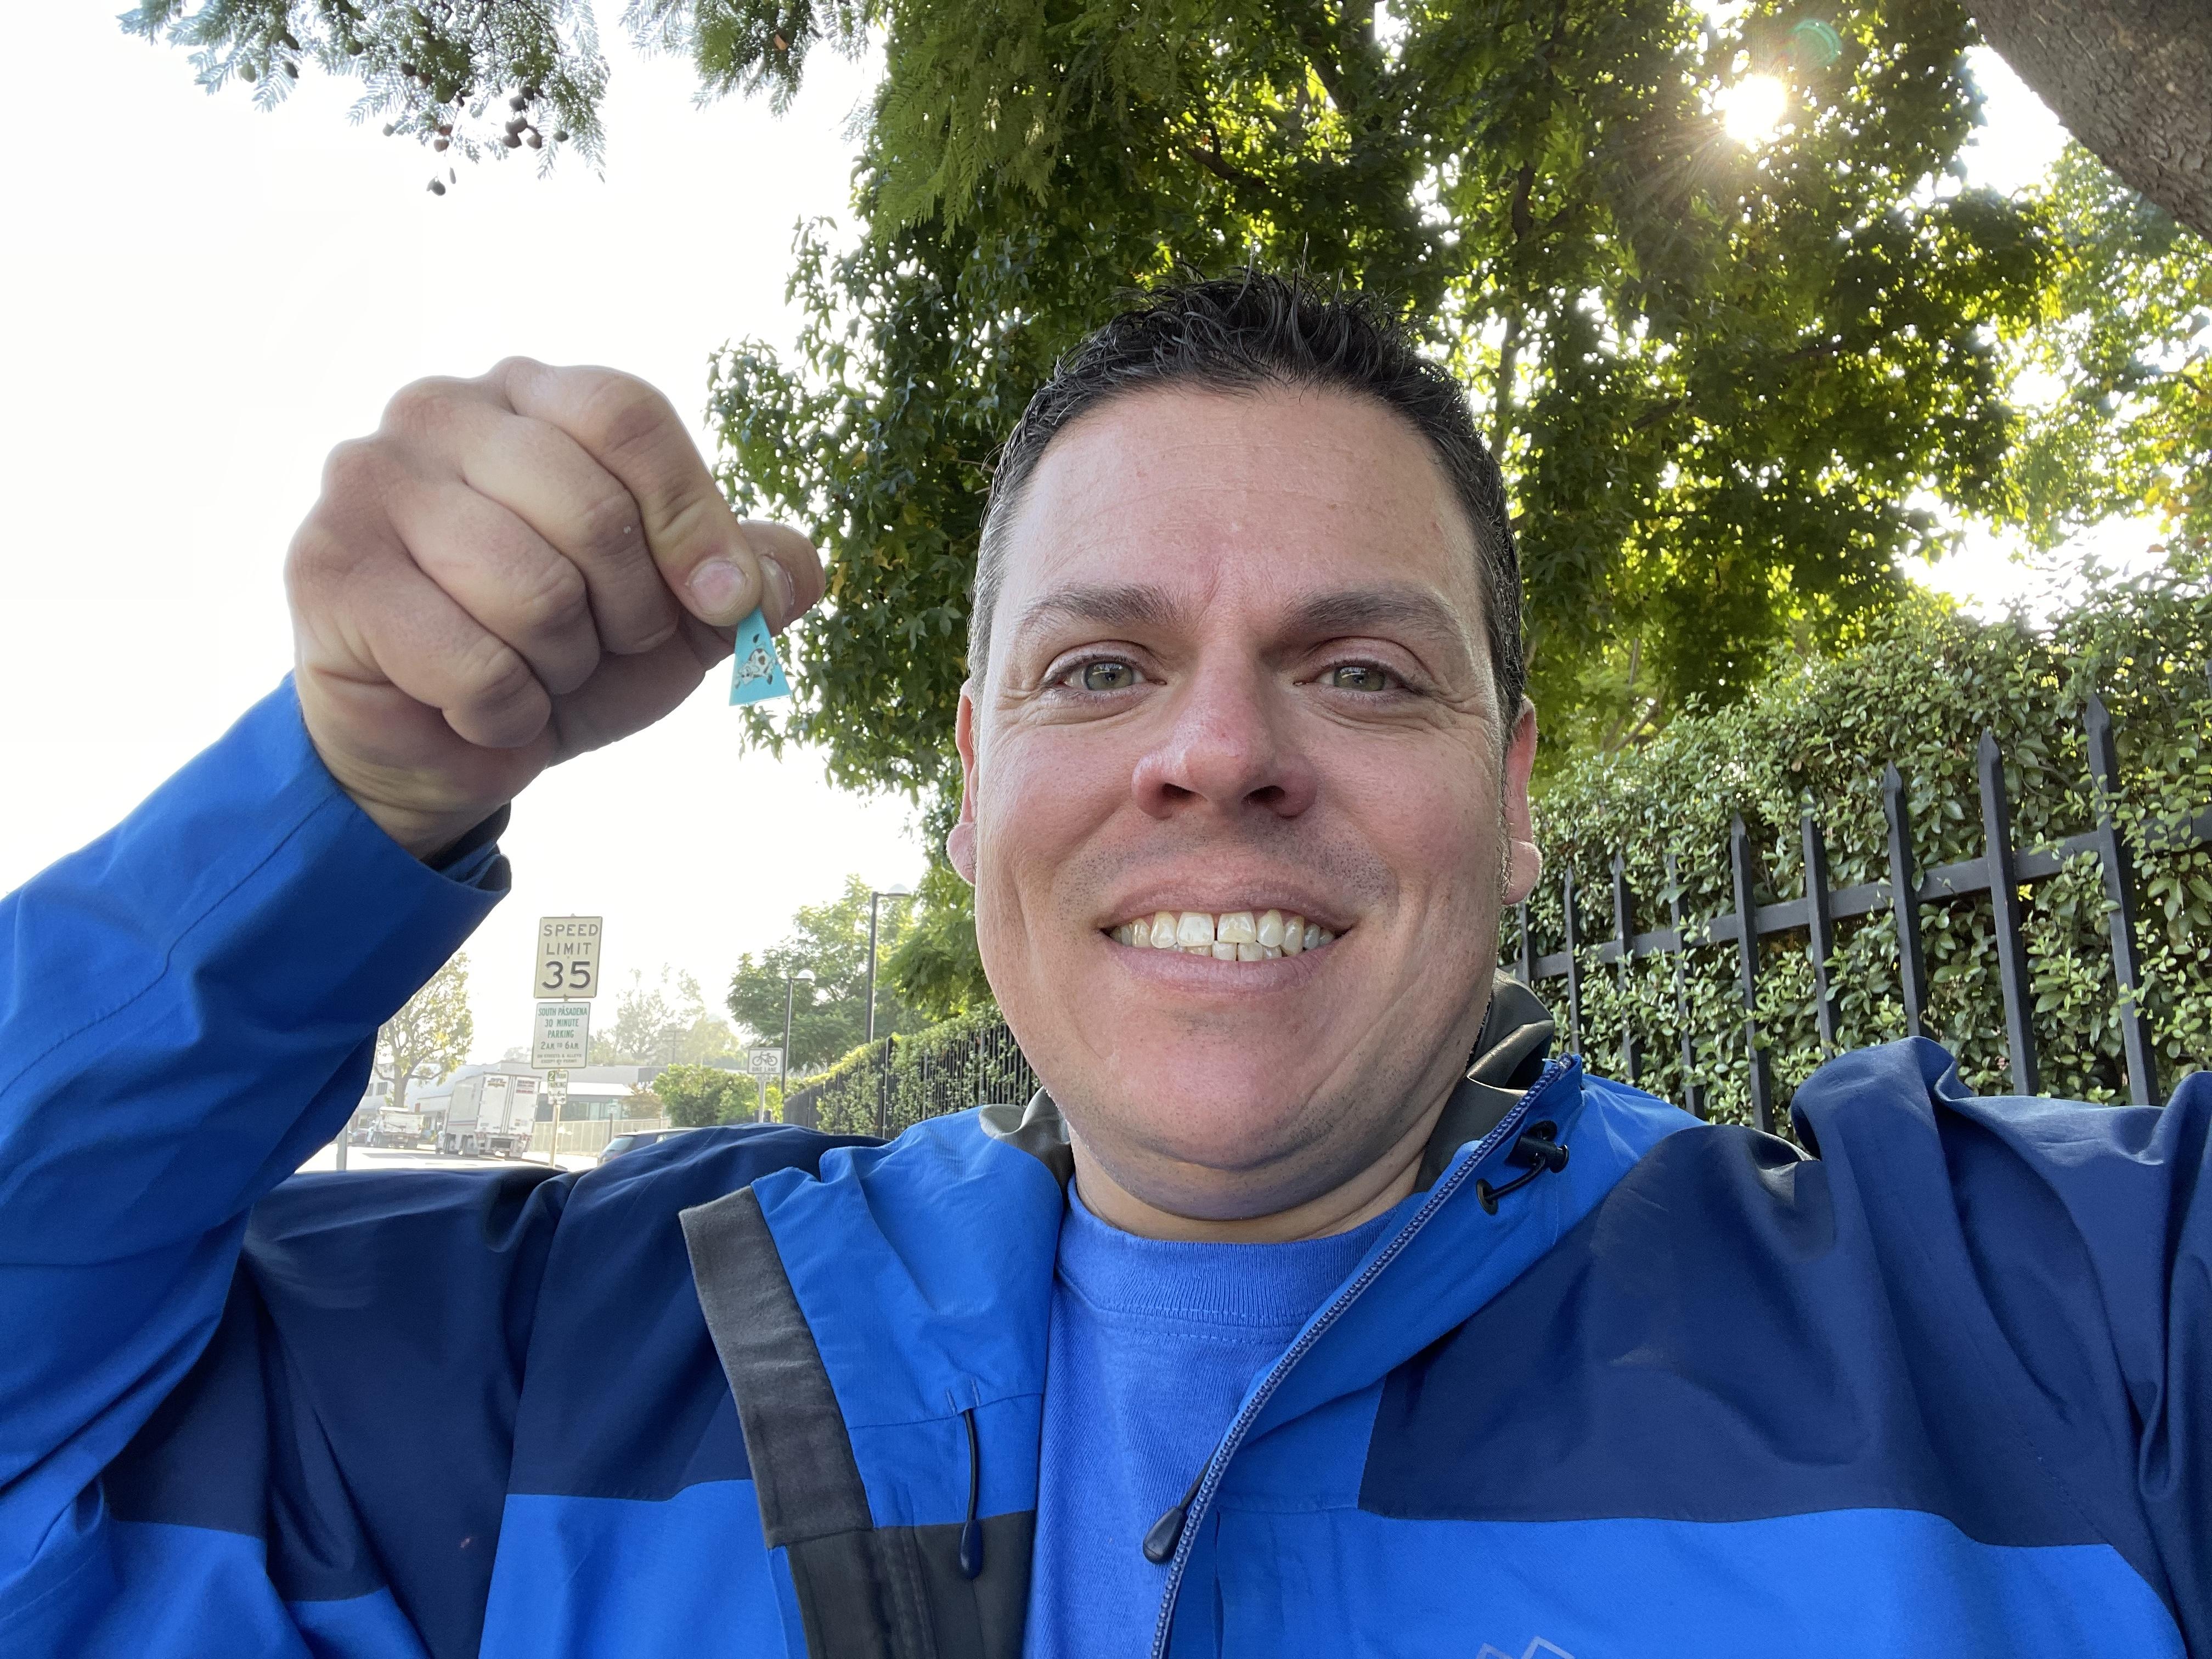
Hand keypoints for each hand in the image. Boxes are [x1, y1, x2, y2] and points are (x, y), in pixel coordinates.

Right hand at [286, 359, 822, 858]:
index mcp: (529, 395)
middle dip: (629, 613)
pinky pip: (470, 659)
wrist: (444, 746)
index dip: (694, 519)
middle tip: (600, 646)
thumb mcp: (679, 621)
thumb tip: (799, 573)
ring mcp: (368, 482)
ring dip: (560, 665)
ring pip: (531, 588)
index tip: (727, 605)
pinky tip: (474, 706)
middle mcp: (439, 412)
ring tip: (532, 669)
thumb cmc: (558, 654)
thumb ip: (749, 583)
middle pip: (591, 507)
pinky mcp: (326, 568)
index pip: (627, 415)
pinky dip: (502, 710)